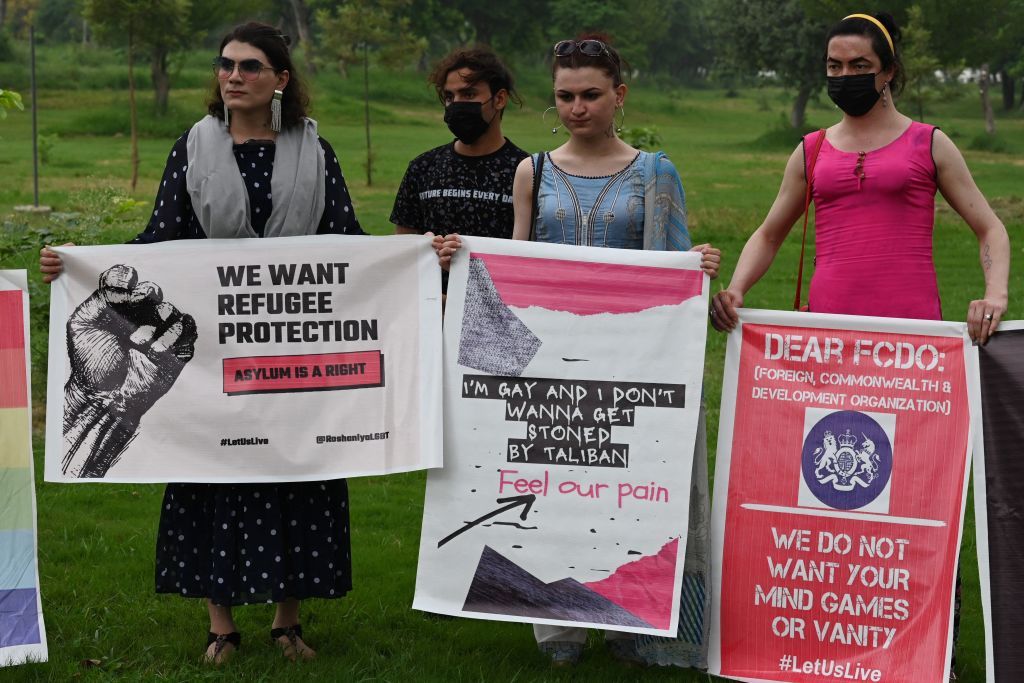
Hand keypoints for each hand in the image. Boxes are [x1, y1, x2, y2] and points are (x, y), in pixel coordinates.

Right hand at [40, 242, 74, 282]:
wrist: (81, 267)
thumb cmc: (74, 256)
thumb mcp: (71, 249)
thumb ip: (63, 246)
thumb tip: (48, 246)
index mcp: (49, 253)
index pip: (42, 252)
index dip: (48, 254)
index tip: (57, 255)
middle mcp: (47, 262)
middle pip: (42, 260)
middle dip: (51, 261)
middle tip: (60, 261)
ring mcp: (48, 270)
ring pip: (42, 269)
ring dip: (51, 268)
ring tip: (61, 268)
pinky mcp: (51, 278)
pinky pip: (45, 279)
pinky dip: (49, 277)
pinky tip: (57, 275)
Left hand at [63, 265, 196, 476]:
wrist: (105, 398)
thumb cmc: (90, 363)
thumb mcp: (81, 326)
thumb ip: (100, 299)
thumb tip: (127, 288)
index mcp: (116, 307)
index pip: (128, 278)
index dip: (128, 277)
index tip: (123, 288)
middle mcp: (138, 317)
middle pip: (154, 291)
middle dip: (147, 297)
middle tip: (138, 308)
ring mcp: (159, 333)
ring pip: (173, 310)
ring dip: (159, 321)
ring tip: (140, 342)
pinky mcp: (176, 350)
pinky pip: (188, 331)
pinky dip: (175, 336)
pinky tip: (157, 350)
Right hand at [432, 232, 461, 271]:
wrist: (465, 267)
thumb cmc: (463, 256)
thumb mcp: (461, 247)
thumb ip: (457, 240)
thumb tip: (456, 234)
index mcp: (445, 244)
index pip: (439, 239)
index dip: (442, 237)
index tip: (449, 237)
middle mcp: (442, 250)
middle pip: (441, 244)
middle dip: (450, 243)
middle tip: (459, 245)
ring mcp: (442, 257)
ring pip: (440, 251)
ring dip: (447, 249)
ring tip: (455, 250)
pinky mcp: (443, 264)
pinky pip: (441, 260)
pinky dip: (445, 258)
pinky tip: (450, 257)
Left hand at [691, 243, 720, 279]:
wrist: (686, 266)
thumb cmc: (692, 258)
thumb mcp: (696, 250)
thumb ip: (703, 247)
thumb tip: (707, 248)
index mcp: (714, 255)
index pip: (717, 252)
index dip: (711, 251)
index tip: (702, 252)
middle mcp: (716, 262)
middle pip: (717, 258)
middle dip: (708, 257)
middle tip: (701, 259)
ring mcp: (715, 269)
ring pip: (716, 266)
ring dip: (708, 264)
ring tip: (700, 265)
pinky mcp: (712, 276)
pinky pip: (714, 273)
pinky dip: (709, 271)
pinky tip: (702, 269)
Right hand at [710, 288, 742, 331]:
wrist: (731, 296)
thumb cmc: (735, 298)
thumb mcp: (738, 300)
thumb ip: (736, 307)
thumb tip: (733, 318)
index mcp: (722, 294)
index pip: (726, 305)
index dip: (731, 314)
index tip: (736, 320)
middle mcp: (714, 299)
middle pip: (719, 311)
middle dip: (727, 320)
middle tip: (733, 326)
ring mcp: (711, 306)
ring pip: (715, 317)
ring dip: (722, 325)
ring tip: (729, 329)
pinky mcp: (711, 312)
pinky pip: (712, 320)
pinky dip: (717, 326)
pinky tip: (722, 330)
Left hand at [967, 295, 1006, 344]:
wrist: (997, 297)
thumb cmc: (986, 308)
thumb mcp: (978, 310)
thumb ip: (975, 319)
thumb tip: (973, 335)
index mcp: (973, 305)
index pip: (970, 320)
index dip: (971, 330)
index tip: (972, 338)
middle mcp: (980, 304)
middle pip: (977, 322)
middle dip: (977, 333)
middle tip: (978, 341)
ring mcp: (990, 306)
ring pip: (985, 322)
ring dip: (984, 332)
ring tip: (983, 339)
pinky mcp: (998, 308)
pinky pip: (995, 320)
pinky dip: (992, 328)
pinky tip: (990, 334)